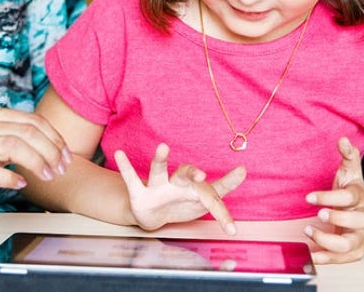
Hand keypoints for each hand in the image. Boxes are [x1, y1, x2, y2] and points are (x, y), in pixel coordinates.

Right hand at [0, 106, 70, 205]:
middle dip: (52, 150)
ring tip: (47, 176)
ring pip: (14, 146)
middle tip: (62, 167)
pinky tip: (20, 184)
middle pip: (28, 131)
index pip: (31, 120)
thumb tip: (38, 143)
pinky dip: (11, 178)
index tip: (65, 153)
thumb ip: (4, 134)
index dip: (54, 136)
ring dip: (37, 162)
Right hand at [113, 142, 245, 233]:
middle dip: (192, 174)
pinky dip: (125, 167)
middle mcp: (176, 183)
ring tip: (163, 147)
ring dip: (160, 159)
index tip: (234, 209)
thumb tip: (243, 170)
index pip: (209, 194)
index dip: (220, 208)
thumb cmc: (181, 204)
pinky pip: (131, 179)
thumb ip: (222, 189)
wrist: (154, 214)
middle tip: (201, 176)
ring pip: (158, 171)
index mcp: (193, 188)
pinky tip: (120, 155)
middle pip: (185, 175)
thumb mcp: (202, 201)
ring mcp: (157, 186)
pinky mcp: (139, 193)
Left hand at [304, 137, 363, 263]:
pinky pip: (342, 259)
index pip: (349, 196)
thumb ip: (348, 156)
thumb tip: (343, 139)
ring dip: (328, 240)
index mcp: (360, 198)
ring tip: (309, 231)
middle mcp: (363, 218)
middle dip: (338, 217)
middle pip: (358, 219)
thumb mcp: (351, 174)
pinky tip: (312, 255)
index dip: (329, 197)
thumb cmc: (354, 194)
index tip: (309, 197)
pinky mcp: (354, 252)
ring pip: (349, 244)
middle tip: (319, 214)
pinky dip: (327, 259)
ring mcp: (360, 236)